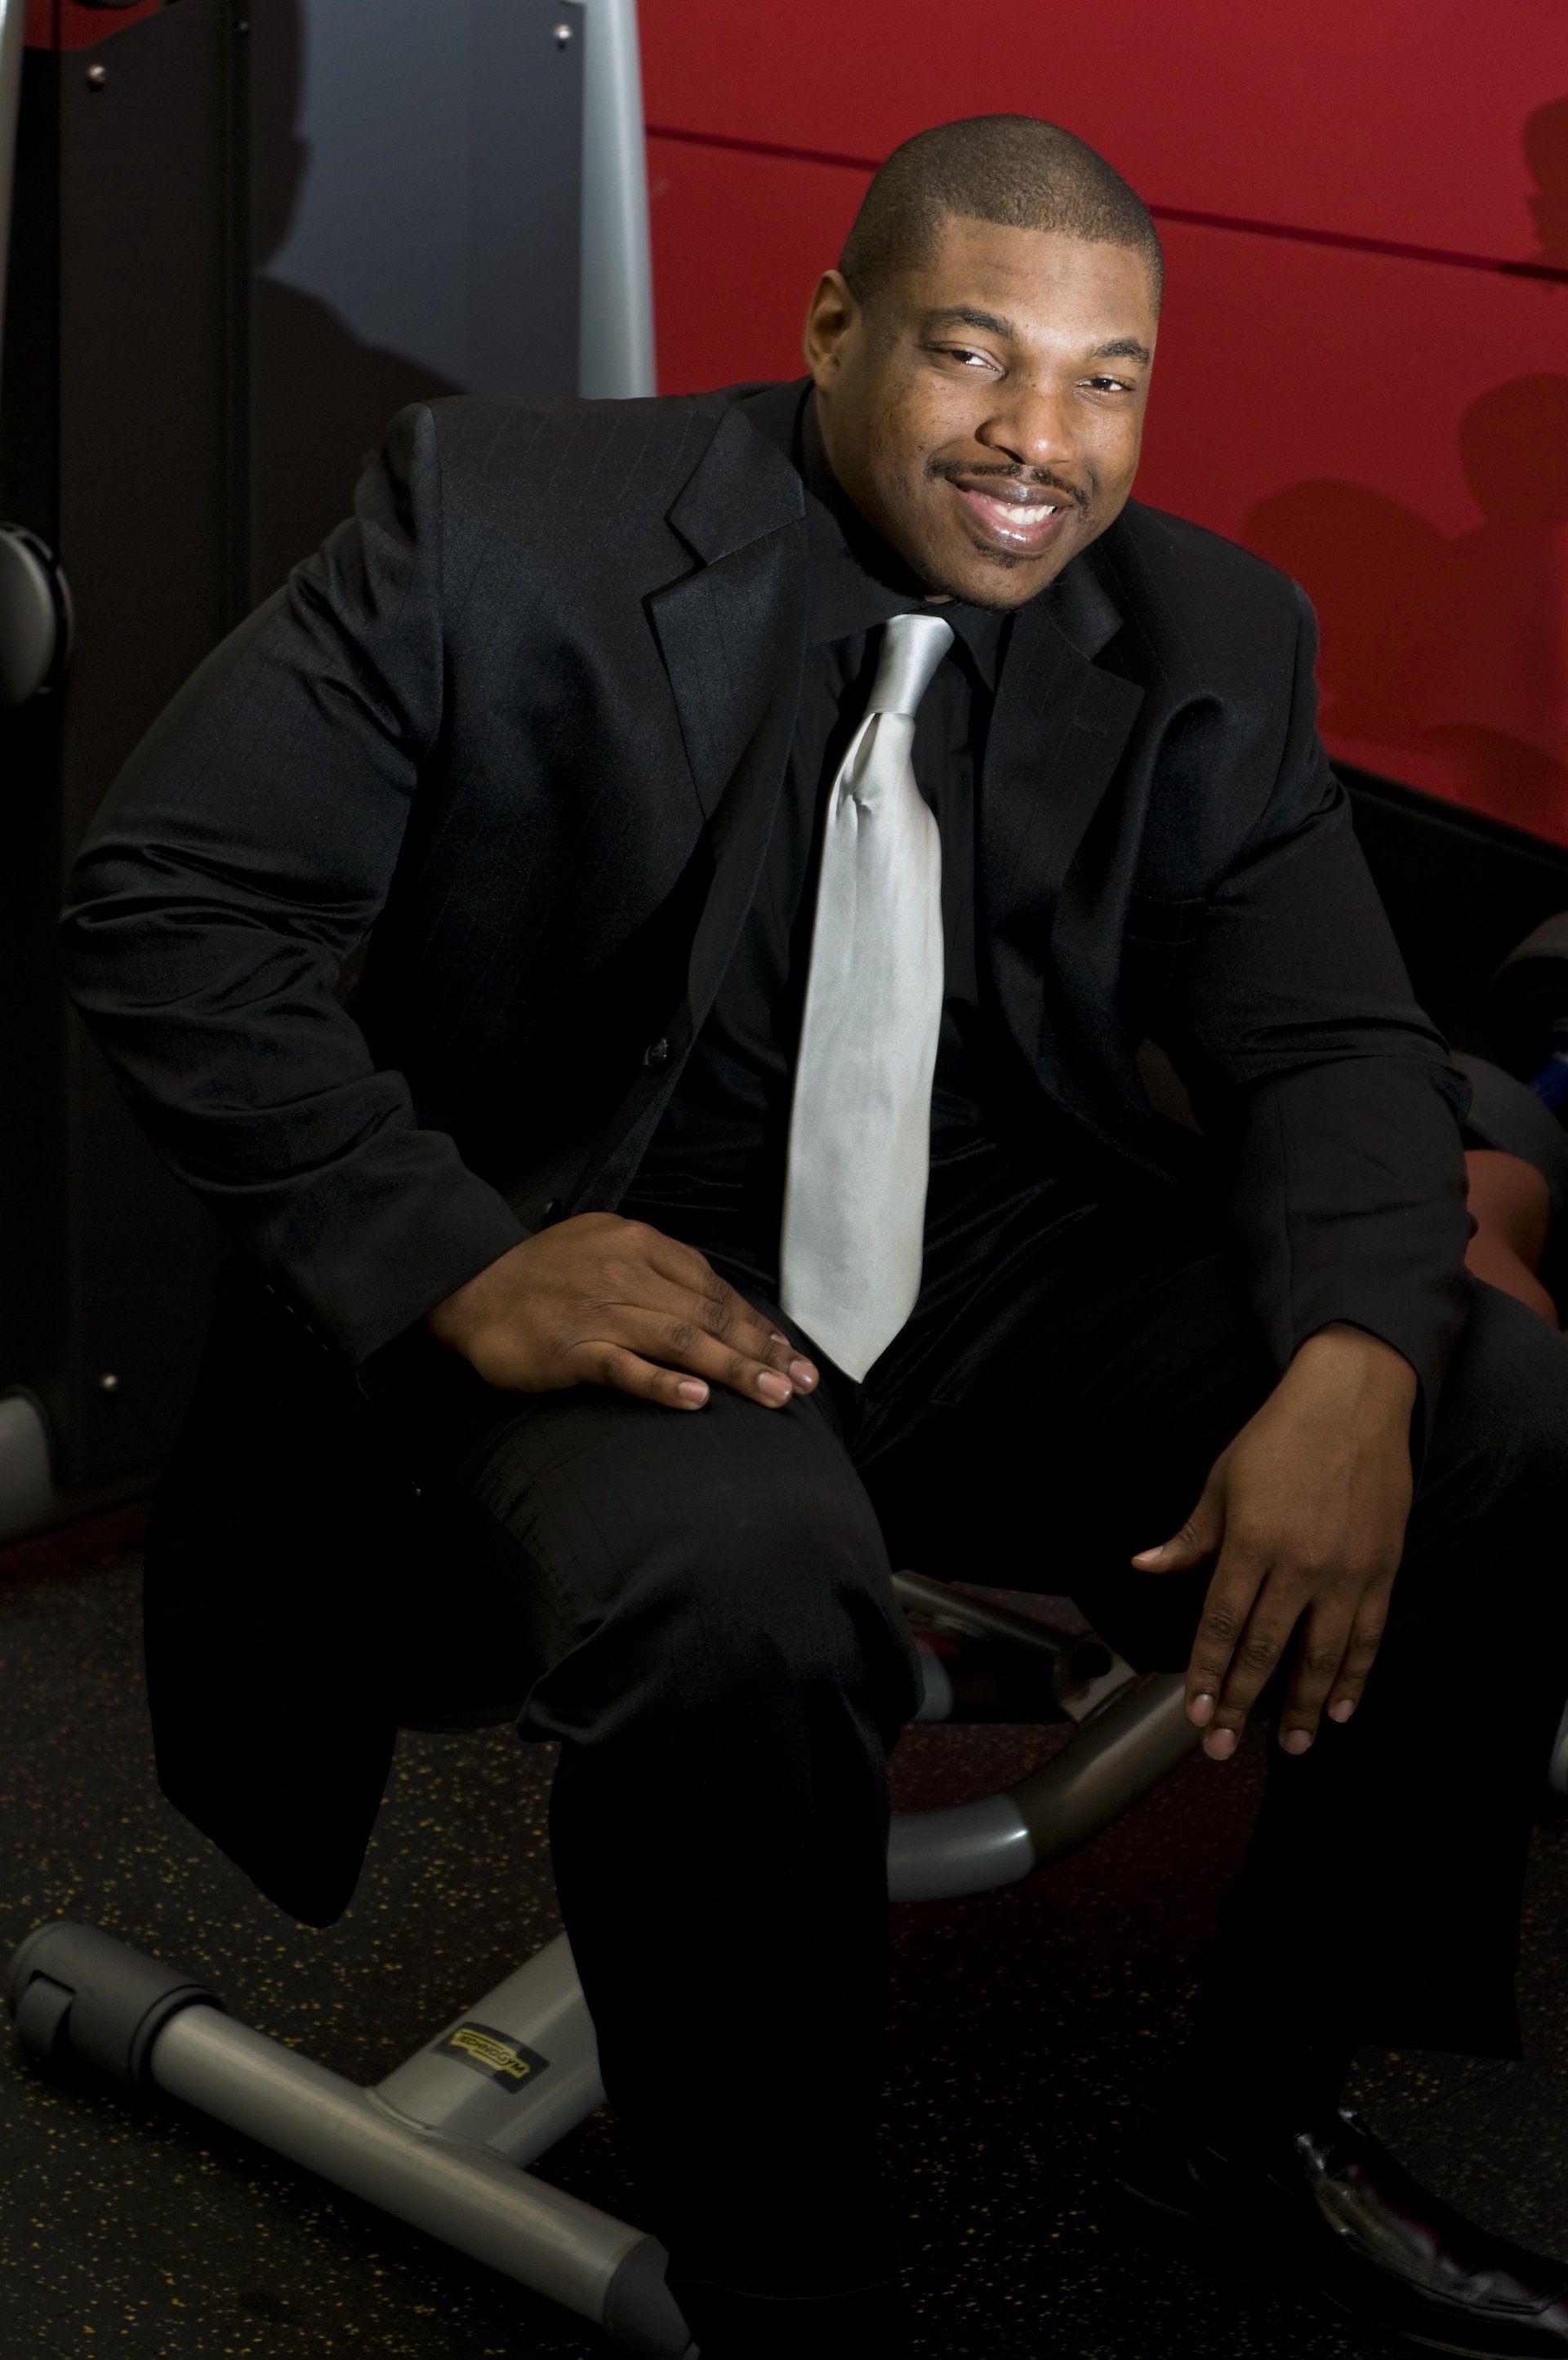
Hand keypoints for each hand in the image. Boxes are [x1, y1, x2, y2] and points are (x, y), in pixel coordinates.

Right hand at [426, 1214, 818, 1411]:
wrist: (470, 1287)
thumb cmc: (544, 1274)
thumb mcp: (604, 1246)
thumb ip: (657, 1270)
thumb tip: (716, 1307)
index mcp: (639, 1244)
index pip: (714, 1288)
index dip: (758, 1325)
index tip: (792, 1355)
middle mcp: (626, 1273)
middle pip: (708, 1315)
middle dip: (762, 1351)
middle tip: (801, 1382)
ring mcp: (599, 1312)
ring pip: (681, 1340)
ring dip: (733, 1369)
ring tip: (773, 1394)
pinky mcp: (571, 1349)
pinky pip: (625, 1368)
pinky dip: (664, 1383)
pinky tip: (697, 1398)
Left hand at [1131, 1324, 1415, 1759]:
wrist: (1353, 1401)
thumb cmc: (1278, 1438)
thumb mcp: (1221, 1481)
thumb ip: (1190, 1536)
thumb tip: (1144, 1566)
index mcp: (1251, 1542)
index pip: (1221, 1624)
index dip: (1206, 1674)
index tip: (1195, 1715)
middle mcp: (1299, 1565)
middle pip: (1265, 1651)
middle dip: (1243, 1705)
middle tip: (1225, 1748)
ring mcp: (1345, 1572)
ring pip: (1321, 1656)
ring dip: (1304, 1707)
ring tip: (1292, 1745)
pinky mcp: (1381, 1570)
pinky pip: (1368, 1636)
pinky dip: (1355, 1677)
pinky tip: (1342, 1709)